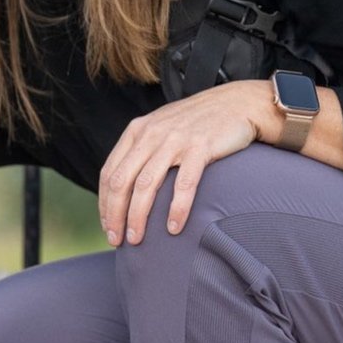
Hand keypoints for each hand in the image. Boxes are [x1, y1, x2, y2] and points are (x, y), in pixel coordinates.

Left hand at [99, 80, 277, 246]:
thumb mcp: (162, 128)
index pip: (109, 173)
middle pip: (121, 182)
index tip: (108, 226)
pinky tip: (174, 228)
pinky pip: (184, 184)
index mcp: (137, 131)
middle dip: (115, 215)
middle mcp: (151, 134)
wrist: (237, 103)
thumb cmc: (198, 122)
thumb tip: (125, 187)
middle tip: (117, 240)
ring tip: (136, 240)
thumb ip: (142, 150)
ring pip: (146, 185)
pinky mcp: (200, 147)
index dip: (104, 204)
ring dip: (138, 217)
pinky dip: (176, 209)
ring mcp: (175, 140)